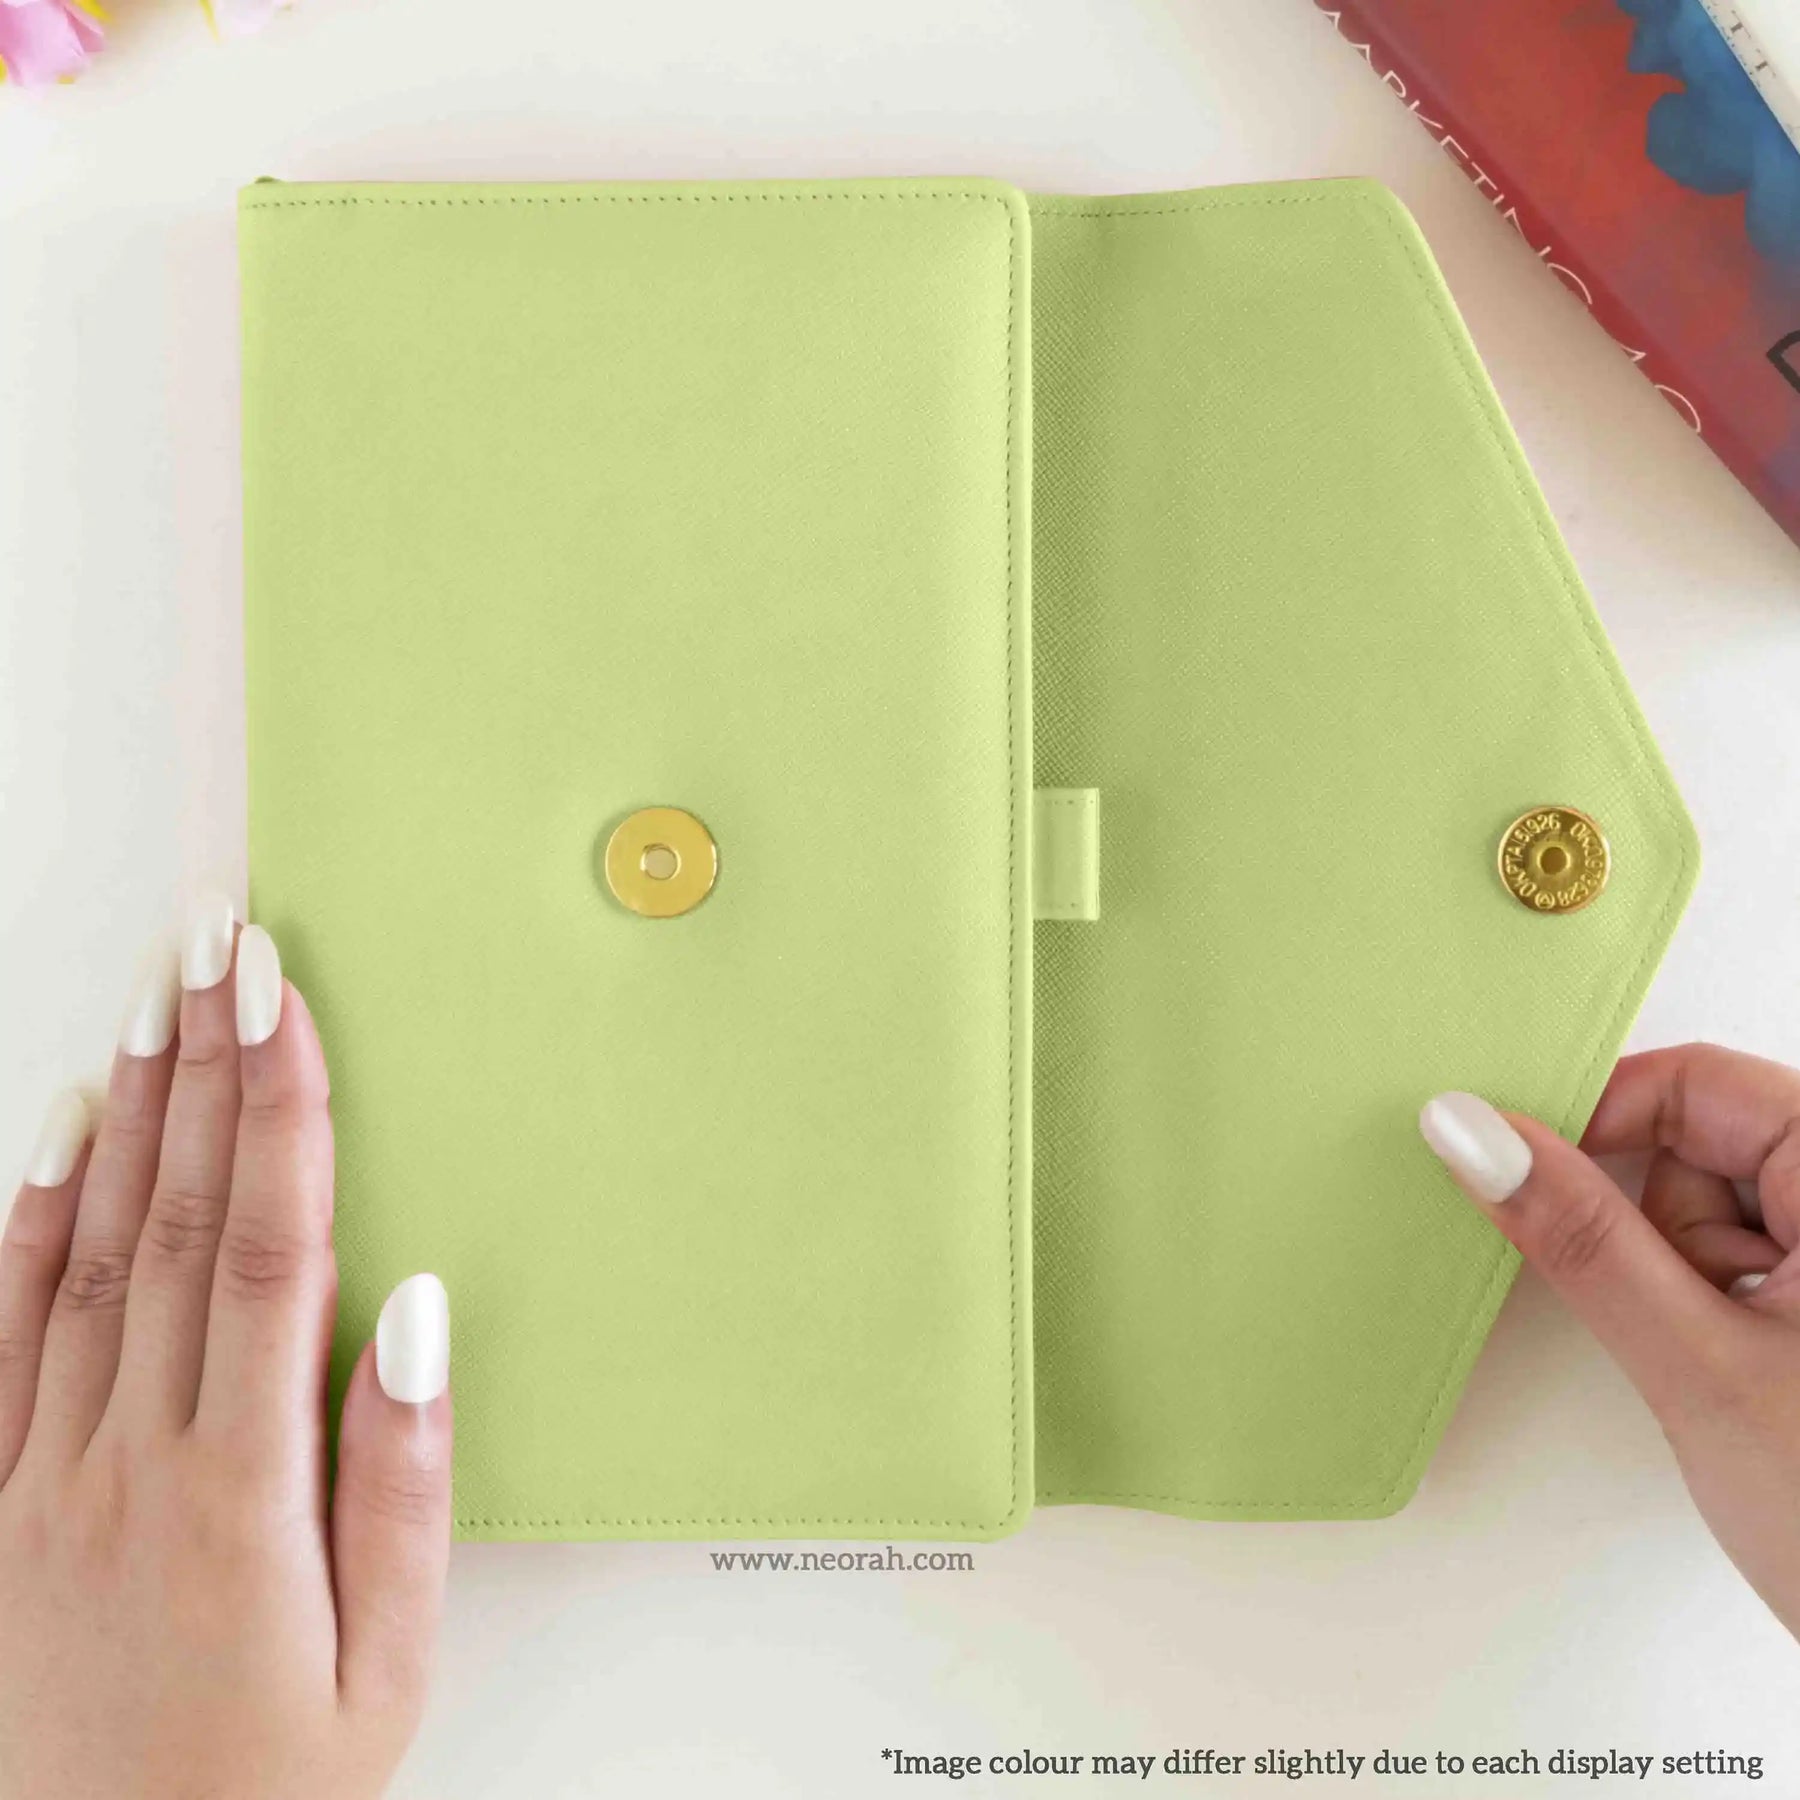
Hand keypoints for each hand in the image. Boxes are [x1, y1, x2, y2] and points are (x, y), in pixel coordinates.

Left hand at [0, 900, 451, 1799]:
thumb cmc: (264, 1788)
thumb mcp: (386, 1667)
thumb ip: (401, 1481)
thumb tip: (417, 1309)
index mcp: (236, 1494)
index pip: (269, 1251)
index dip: (279, 1110)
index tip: (282, 997)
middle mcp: (125, 1461)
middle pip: (176, 1222)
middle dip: (207, 1065)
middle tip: (219, 940)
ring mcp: (40, 1477)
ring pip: (87, 1255)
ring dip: (129, 1114)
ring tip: (154, 996)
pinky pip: (0, 1336)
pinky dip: (26, 1224)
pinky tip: (56, 1139)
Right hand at [1421, 1044, 1799, 1638]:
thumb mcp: (1699, 1369)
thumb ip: (1580, 1239)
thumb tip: (1472, 1132)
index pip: (1699, 1081)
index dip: (1595, 1116)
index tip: (1511, 1168)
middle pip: (1705, 1140)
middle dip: (1648, 1221)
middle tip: (1658, 1312)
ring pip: (1713, 1206)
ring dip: (1678, 1273)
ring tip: (1715, 1366)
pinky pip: (1736, 1258)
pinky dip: (1703, 1304)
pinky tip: (1727, 1372)